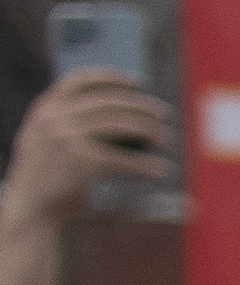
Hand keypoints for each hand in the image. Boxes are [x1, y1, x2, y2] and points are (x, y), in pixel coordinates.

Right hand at [0, 69, 172, 284]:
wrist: (29, 207)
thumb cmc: (44, 175)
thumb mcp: (45, 139)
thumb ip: (67, 121)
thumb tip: (119, 114)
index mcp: (45, 109)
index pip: (79, 80)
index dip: (111, 77)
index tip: (139, 82)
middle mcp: (55, 119)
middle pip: (109, 103)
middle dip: (141, 107)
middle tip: (164, 115)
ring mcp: (68, 139)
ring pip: (121, 125)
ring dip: (149, 131)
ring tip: (165, 139)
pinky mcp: (84, 163)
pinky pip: (125, 160)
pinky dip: (146, 166)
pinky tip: (160, 170)